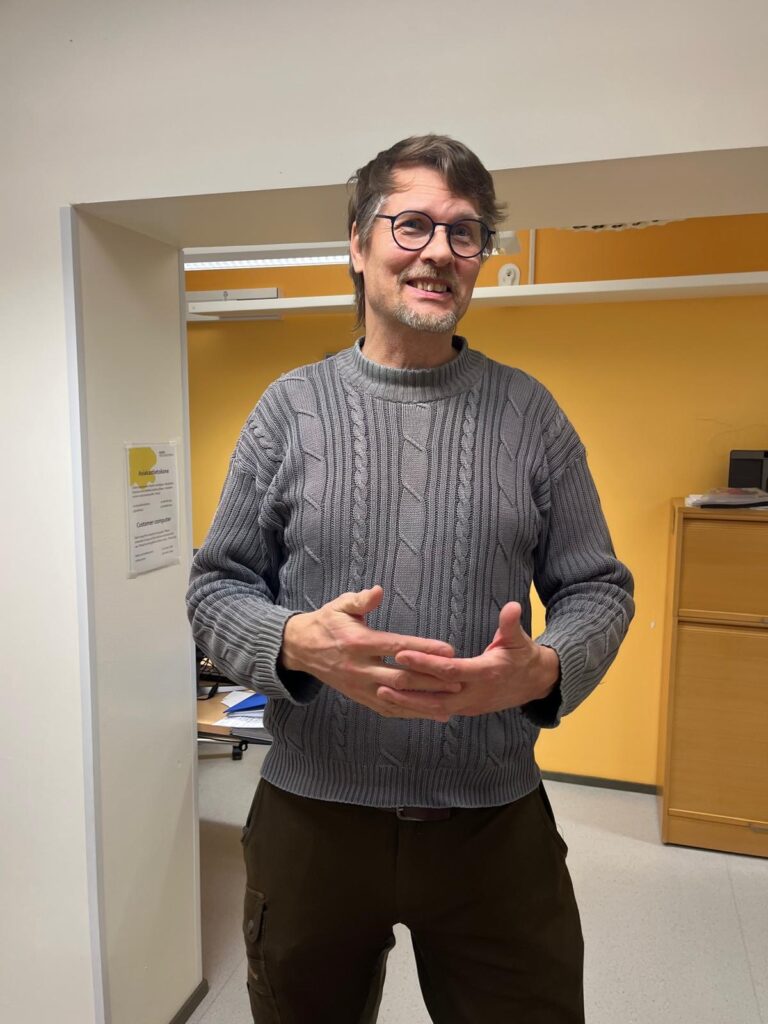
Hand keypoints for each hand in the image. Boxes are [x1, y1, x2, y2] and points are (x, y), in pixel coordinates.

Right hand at [281, 586, 458, 719]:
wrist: (301, 648)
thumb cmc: (327, 622)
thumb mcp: (340, 605)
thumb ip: (361, 600)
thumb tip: (378, 591)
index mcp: (358, 643)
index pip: (396, 647)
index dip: (423, 649)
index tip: (448, 650)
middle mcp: (360, 668)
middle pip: (401, 678)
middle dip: (431, 681)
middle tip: (458, 680)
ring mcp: (360, 687)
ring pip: (397, 698)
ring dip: (425, 701)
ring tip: (452, 702)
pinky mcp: (360, 698)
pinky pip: (388, 708)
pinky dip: (411, 712)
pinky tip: (432, 713)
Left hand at [380, 602, 559, 717]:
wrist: (535, 685)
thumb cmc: (523, 657)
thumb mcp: (520, 639)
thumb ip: (511, 625)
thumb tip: (512, 607)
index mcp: (487, 673)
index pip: (450, 670)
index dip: (426, 663)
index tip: (402, 654)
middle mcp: (476, 693)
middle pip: (437, 695)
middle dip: (409, 689)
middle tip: (382, 680)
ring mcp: (470, 705)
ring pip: (434, 708)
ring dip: (409, 702)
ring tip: (382, 692)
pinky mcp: (466, 710)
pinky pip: (438, 712)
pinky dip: (418, 709)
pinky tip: (398, 703)